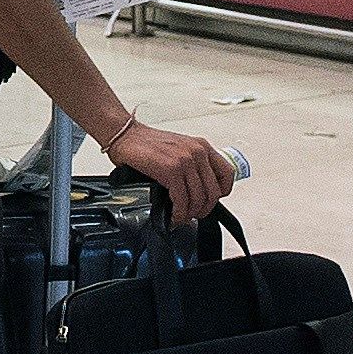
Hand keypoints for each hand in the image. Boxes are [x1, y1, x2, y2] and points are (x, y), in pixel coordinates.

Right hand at [107, 120, 230, 223]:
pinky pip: (182, 201)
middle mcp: (197, 152)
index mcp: (202, 146)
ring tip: (181, 217)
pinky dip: (178, 214)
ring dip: (190, 214)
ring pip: (198, 199)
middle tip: (193, 215)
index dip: (222, 193)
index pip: (227, 174)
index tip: (211, 201)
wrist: (125, 136)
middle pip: (213, 192)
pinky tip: (173, 216)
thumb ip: (193, 165)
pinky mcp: (171, 170)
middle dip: (203, 209)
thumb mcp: (179, 148)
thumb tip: (198, 190)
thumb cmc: (147, 143)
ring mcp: (185, 161)